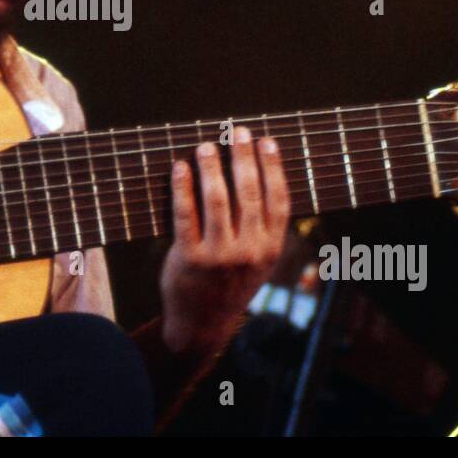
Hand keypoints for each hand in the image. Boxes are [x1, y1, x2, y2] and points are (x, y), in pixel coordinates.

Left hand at [159, 125, 290, 353]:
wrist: (202, 325)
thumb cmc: (229, 285)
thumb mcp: (258, 264)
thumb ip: (264, 230)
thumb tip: (264, 177)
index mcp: (270, 250)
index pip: (278, 201)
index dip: (273, 168)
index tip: (267, 141)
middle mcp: (249, 252)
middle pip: (250, 194)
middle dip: (244, 158)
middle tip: (238, 132)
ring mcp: (219, 256)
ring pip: (217, 201)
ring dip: (212, 168)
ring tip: (206, 146)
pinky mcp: (189, 259)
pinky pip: (185, 216)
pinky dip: (182, 188)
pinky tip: (180, 168)